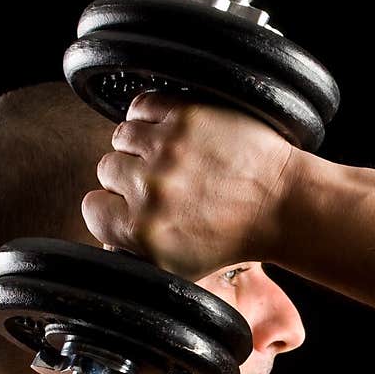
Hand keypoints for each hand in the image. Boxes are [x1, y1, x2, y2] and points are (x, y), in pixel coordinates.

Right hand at [81, 91, 298, 281]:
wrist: (281, 204)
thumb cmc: (233, 237)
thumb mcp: (178, 267)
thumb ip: (133, 253)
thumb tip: (105, 236)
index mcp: (142, 234)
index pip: (93, 209)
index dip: (112, 207)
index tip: (133, 207)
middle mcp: (150, 191)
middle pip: (107, 169)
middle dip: (130, 177)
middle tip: (164, 185)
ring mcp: (167, 149)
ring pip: (123, 136)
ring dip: (142, 146)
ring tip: (171, 159)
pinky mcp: (186, 116)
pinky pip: (142, 105)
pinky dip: (152, 115)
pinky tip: (172, 133)